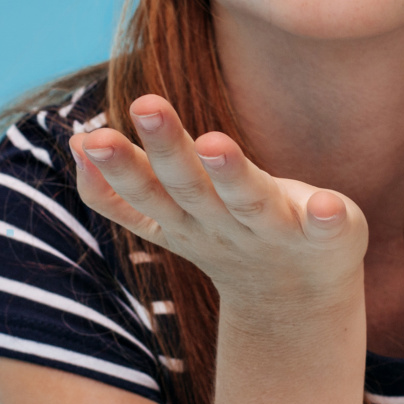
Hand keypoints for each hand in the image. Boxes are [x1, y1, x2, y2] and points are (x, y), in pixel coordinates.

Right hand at [70, 94, 366, 316]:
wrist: (296, 299)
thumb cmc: (228, 232)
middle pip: (188, 187)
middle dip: (166, 149)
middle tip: (145, 104)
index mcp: (182, 217)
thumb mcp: (171, 214)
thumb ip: (124, 185)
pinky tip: (326, 201)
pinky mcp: (324, 236)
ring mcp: (273, 232)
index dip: (114, 170)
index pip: (140, 195)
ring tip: (216, 142)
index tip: (89, 136)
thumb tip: (76, 141)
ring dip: (231, 173)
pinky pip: (325, 228)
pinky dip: (325, 217)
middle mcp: (221, 224)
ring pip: (248, 200)